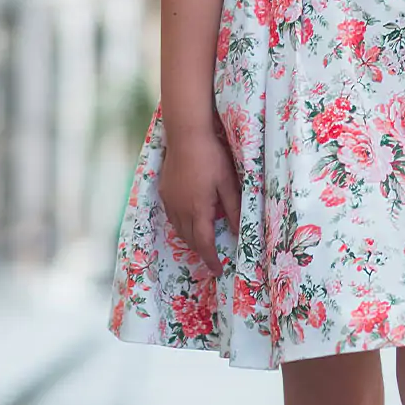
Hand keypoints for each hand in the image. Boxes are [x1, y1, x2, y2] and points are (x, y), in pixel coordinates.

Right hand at [160, 119, 240, 276]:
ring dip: (190, 238)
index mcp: (198, 209)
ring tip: (202, 239)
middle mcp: (180, 209)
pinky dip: (181, 224)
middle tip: (212, 256)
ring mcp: (169, 200)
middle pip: (189, 239)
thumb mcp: (228, 182)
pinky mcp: (164, 191)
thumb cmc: (211, 157)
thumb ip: (233, 208)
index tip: (217, 270)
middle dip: (201, 250)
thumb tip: (239, 232)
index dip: (211, 259)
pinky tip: (189, 217)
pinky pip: (172, 216)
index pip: (204, 243)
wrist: (186, 135)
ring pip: (178, 229)